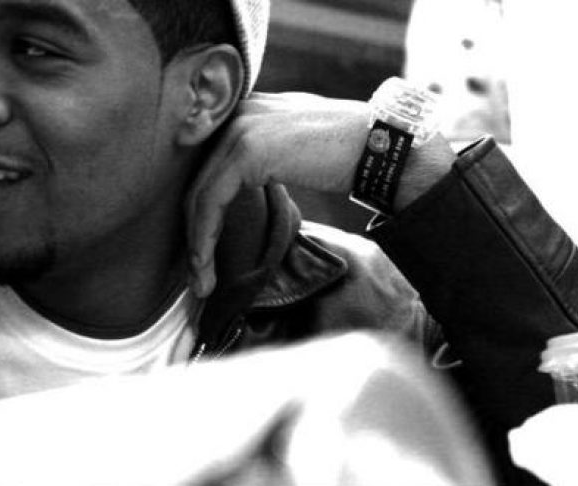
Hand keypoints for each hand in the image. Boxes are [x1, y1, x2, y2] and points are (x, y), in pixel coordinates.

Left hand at [186, 92, 455, 297]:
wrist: (385, 148)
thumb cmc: (352, 155)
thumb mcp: (298, 150)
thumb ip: (269, 157)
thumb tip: (251, 184)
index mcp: (249, 112)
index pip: (208, 166)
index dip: (200, 212)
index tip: (203, 252)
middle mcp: (239, 114)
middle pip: (197, 181)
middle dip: (193, 233)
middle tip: (197, 277)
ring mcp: (241, 128)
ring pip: (199, 194)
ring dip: (196, 245)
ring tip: (201, 284)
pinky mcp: (248, 150)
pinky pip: (212, 200)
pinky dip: (205, 237)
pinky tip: (206, 266)